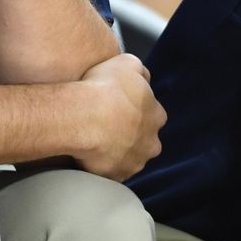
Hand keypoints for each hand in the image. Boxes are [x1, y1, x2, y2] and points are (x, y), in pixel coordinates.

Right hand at [67, 53, 165, 180]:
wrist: (84, 117)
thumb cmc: (105, 88)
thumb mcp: (128, 63)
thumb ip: (140, 72)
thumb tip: (143, 78)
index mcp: (156, 116)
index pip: (153, 116)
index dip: (136, 112)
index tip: (120, 109)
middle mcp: (151, 143)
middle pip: (145, 141)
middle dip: (131, 136)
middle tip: (108, 127)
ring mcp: (134, 163)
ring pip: (129, 159)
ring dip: (117, 152)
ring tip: (96, 142)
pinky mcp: (116, 177)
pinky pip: (111, 173)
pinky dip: (102, 166)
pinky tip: (90, 155)